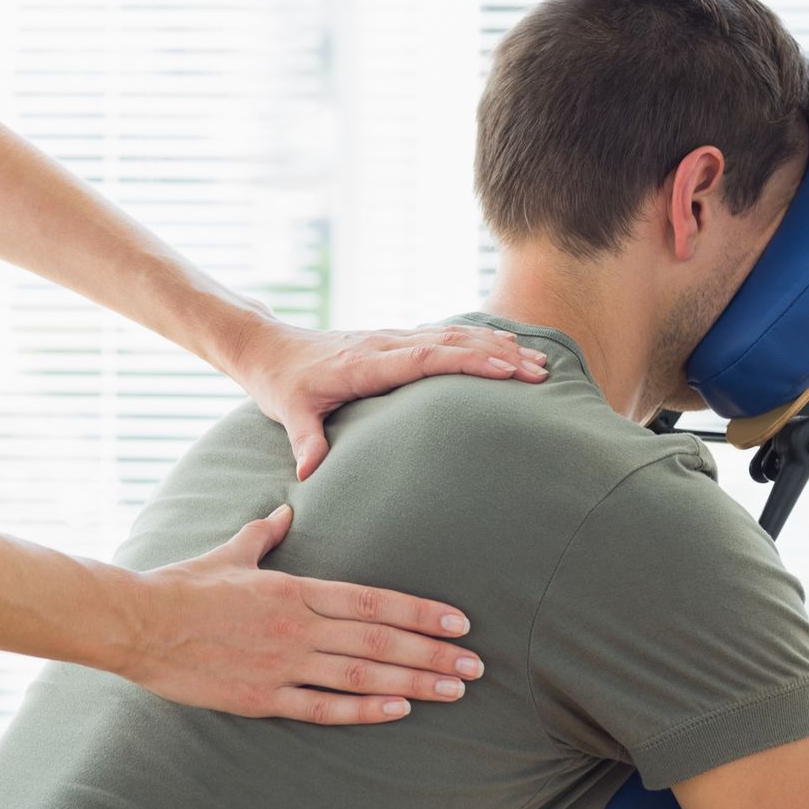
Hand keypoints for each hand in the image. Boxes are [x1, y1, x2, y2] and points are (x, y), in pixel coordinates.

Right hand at [117, 502, 483, 723]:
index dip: (421, 612)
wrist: (136, 622)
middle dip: (433, 652)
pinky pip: (322, 707)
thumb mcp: (231, 551)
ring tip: (454, 689)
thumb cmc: (183, 584)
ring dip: (413, 682)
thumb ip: (266, 534)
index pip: (373, 599)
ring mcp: (282, 664)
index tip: (459, 621)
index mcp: (295, 589)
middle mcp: (298, 626)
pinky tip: (399, 710)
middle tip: (476, 665)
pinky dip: (363, 709)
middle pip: (380, 638)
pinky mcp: (261, 698)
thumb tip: (286, 510)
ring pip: (361, 674)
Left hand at [227, 317, 547, 479]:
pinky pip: (444, 337)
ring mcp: (392, 340)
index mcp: (365, 361)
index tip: (506, 368)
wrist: (267, 346)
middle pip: (451, 343)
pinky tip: (506, 347)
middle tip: (540, 373)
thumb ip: (304, 438)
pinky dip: (478, 341)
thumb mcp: (286, 411)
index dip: (466, 361)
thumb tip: (309, 473)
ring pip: (452, 335)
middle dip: (498, 354)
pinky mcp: (394, 342)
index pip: (425, 356)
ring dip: (495, 346)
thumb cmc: (280, 381)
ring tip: (538, 362)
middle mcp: (384, 344)